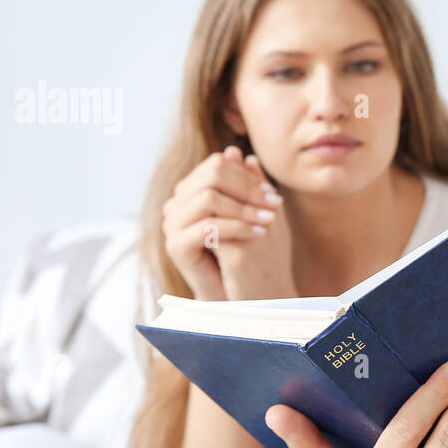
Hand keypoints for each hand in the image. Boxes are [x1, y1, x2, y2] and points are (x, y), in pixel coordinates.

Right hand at [161, 145, 294, 300]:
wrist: (243, 296)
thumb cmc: (252, 255)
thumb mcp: (253, 213)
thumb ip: (245, 184)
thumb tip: (238, 151)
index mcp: (192, 193)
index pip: (217, 165)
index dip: (248, 177)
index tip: (274, 196)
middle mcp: (177, 205)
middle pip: (212, 177)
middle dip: (248, 189)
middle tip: (275, 205)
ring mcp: (172, 225)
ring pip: (208, 198)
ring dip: (244, 208)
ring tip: (270, 221)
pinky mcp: (175, 247)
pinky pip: (207, 226)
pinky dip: (236, 227)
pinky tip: (258, 234)